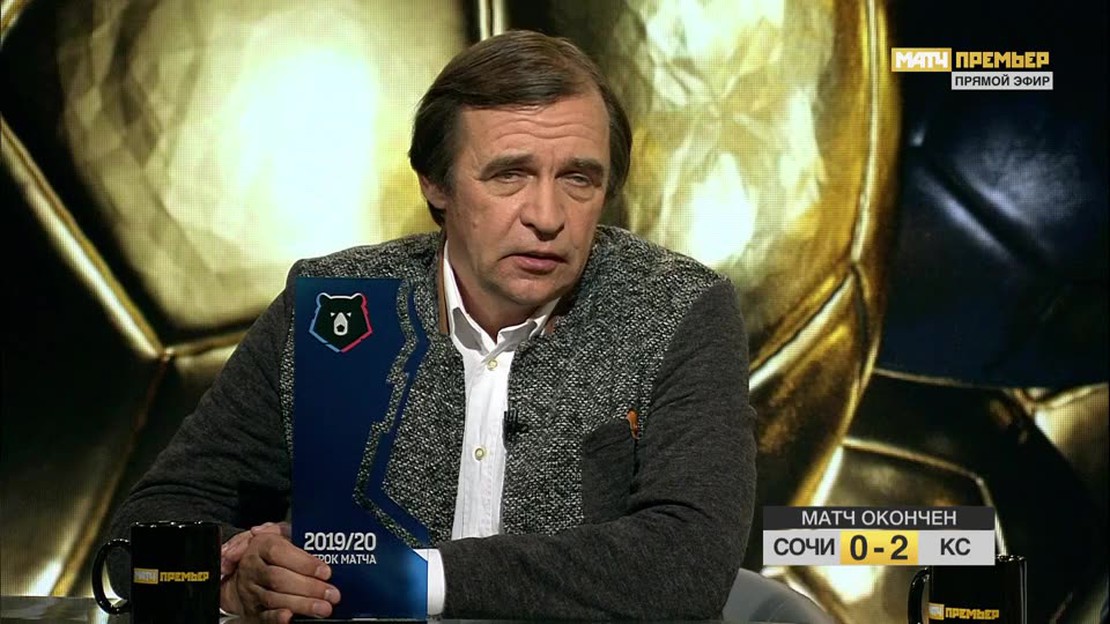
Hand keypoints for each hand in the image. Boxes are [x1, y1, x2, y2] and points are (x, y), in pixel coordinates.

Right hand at [220, 530, 340, 621]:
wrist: (247, 574)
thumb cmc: (274, 552)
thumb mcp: (281, 535)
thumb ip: (286, 530)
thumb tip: (278, 526)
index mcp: (260, 546)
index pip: (279, 552)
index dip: (304, 562)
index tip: (326, 572)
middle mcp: (252, 568)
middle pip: (278, 578)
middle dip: (309, 587)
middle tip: (332, 594)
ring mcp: (250, 590)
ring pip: (274, 598)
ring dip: (301, 605)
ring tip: (324, 608)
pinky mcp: (252, 610)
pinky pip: (264, 615)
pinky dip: (277, 618)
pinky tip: (290, 617)